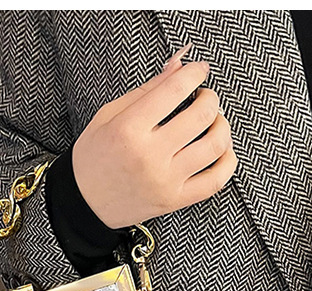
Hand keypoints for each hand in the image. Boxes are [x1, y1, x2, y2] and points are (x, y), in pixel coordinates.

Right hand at [71, 46, 237, 228]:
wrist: (83, 204)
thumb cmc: (93, 159)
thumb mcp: (109, 116)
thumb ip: (147, 91)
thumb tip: (178, 66)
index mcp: (129, 130)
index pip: (175, 90)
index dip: (194, 74)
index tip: (198, 71)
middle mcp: (149, 156)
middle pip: (201, 115)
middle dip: (210, 98)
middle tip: (204, 97)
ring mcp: (164, 180)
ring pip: (215, 146)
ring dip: (222, 126)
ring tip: (213, 122)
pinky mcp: (173, 200)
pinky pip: (215, 181)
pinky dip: (227, 161)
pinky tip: (222, 150)